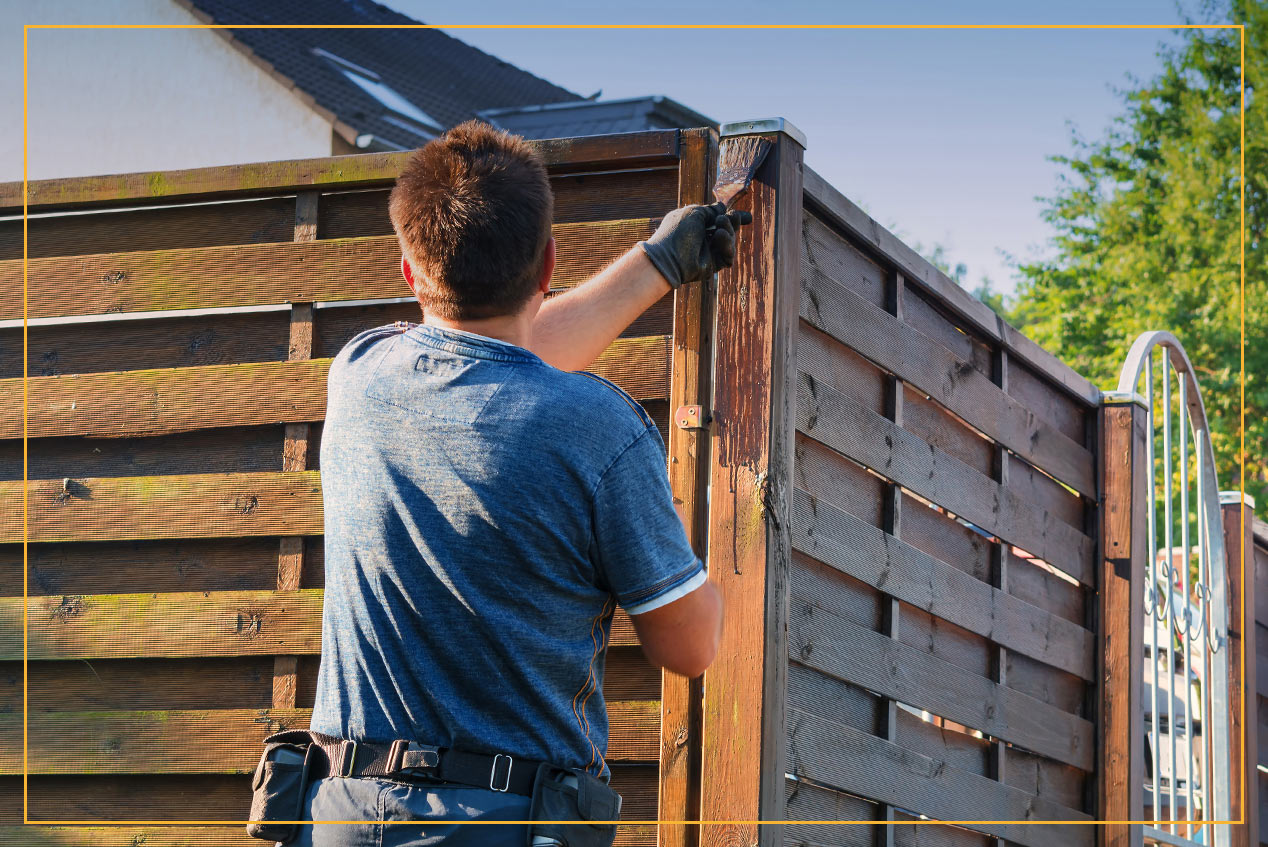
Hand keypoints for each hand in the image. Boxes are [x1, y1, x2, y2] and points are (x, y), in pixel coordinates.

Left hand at [638, 202, 752, 289]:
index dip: (733, 218)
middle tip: (730, 217)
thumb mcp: (695, 213)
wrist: (669, 257)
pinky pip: (728, 256)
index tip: (748, 216)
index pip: (718, 220)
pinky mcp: (713, 265)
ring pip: (730, 241)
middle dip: (732, 222)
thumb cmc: (677, 232)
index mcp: (697, 224)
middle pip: (728, 229)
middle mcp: (703, 238)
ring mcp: (708, 252)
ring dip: (729, 231)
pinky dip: (728, 246)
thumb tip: (722, 206)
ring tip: (720, 228)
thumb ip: (711, 210)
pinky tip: (720, 237)